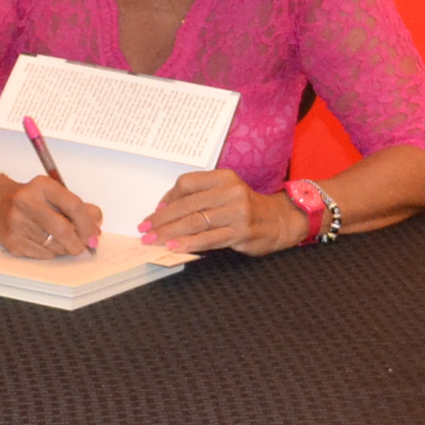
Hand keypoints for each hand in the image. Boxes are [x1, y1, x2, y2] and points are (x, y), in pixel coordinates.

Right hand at [0, 172, 103, 259]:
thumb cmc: (29, 198)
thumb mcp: (53, 193)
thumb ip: (76, 206)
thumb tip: (96, 224)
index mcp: (42, 186)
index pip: (73, 205)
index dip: (88, 223)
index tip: (94, 235)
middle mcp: (26, 202)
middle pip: (63, 229)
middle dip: (78, 242)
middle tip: (84, 246)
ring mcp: (16, 223)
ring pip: (54, 245)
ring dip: (65, 248)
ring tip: (62, 241)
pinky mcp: (11, 241)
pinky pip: (42, 254)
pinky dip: (51, 252)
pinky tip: (44, 242)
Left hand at [142, 169, 296, 256]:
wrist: (279, 220)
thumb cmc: (245, 208)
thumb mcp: (225, 192)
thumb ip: (198, 196)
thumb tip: (163, 209)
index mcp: (224, 177)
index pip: (187, 183)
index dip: (167, 198)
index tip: (155, 212)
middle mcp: (231, 191)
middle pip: (187, 204)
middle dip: (162, 219)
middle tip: (144, 229)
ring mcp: (237, 212)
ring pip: (195, 222)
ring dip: (170, 232)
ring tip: (153, 240)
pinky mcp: (240, 232)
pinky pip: (209, 238)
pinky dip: (189, 243)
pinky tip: (174, 247)